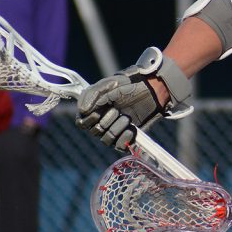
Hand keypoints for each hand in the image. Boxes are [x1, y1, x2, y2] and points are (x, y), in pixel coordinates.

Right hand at [76, 47, 191, 150]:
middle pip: (95, 131)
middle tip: (117, 110)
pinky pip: (119, 146)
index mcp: (94, 110)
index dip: (89, 119)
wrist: (149, 90)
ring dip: (116, 128)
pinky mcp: (126, 136)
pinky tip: (131, 129)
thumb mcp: (108, 85)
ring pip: (106, 139)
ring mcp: (114, 130)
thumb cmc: (127, 85)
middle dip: (106, 120)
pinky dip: (124, 139)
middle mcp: (102, 122)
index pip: (82, 123)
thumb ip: (92, 95)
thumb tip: (82, 110)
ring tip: (127, 117)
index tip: (99, 111)